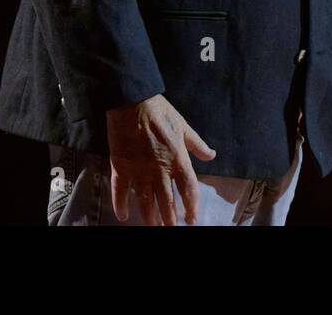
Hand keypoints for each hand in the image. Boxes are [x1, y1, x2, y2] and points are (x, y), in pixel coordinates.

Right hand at [106, 93, 215, 224]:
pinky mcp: (121, 167)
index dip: (191, 206)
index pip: (188, 189)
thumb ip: (197, 144)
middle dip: (170, 219)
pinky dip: (120, 204)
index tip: (191, 219)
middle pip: (167, 200)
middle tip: (171, 230)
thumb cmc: (160, 112)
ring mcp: (139, 170)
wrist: (132, 101)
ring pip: (145, 201)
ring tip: (152, 227)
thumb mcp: (184, 126)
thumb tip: (212, 155)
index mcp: (178, 159)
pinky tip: (123, 216)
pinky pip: (120, 190)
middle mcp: (160, 170)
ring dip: (150, 217)